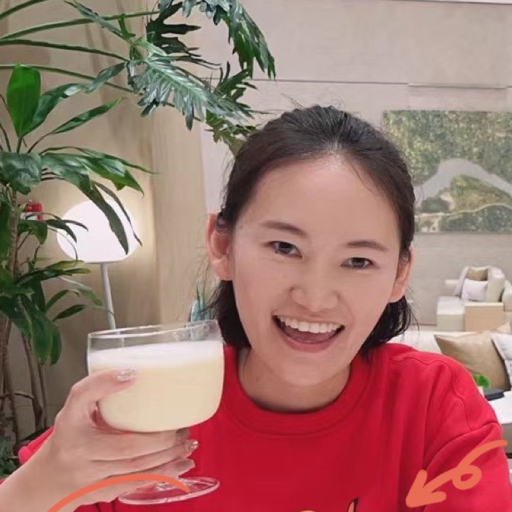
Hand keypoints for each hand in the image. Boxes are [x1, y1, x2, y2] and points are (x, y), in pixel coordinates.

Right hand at [38, 368, 196, 506]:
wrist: (49, 478)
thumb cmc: (69, 437)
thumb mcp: (75, 408)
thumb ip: (97, 388)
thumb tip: (131, 372)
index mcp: (71, 425)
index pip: (84, 399)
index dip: (106, 386)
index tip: (132, 374)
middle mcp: (81, 454)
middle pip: (128, 446)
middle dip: (162, 438)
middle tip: (181, 426)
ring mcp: (93, 477)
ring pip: (136, 469)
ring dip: (168, 456)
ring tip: (188, 443)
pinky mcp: (104, 491)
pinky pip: (137, 484)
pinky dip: (163, 474)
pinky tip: (181, 465)